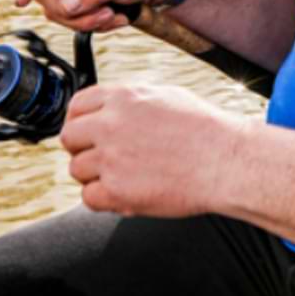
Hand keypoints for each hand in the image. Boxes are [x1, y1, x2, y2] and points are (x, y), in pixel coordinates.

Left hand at [60, 83, 246, 216]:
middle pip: (69, 137)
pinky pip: (89, 198)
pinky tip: (129, 190)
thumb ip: (132, 101)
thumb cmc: (206, 130)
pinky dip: (105, 199)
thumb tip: (112, 109)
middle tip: (105, 156)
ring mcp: (111, 158)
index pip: (78, 105)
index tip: (88, 131)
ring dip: (96, 175)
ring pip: (77, 170)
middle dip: (84, 148)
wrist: (225, 161)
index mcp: (124, 98)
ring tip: (126, 175)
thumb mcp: (167, 97)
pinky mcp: (116, 190)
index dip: (81, 120)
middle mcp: (111, 124)